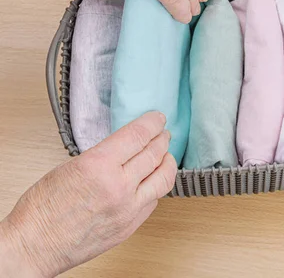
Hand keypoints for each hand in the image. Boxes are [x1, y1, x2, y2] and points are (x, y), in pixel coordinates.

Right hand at [0, 112, 176, 277]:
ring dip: (168, 163)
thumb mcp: (71, 166)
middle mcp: (118, 187)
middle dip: (162, 140)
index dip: (153, 123)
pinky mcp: (130, 226)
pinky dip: (156, 187)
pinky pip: (153, 201)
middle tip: (164, 134)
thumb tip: (127, 148)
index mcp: (99, 165)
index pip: (138, 135)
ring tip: (166, 156)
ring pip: (163, 179)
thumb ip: (104, 156)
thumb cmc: (42, 208)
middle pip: (154, 154)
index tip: (158, 118)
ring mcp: (127, 209)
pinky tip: (153, 181)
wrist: (35, 245)